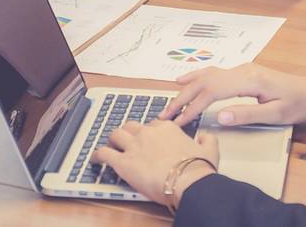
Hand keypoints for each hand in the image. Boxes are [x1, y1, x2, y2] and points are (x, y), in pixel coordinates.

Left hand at [90, 119, 219, 205]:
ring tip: (111, 147)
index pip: (152, 125)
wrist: (188, 180)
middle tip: (127, 142)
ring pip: (116, 134)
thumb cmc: (198, 167)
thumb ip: (207, 139)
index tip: (148, 139)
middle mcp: (148, 133)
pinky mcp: (123, 162)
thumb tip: (205, 136)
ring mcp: (134, 146)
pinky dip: (98, 155)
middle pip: (131, 126)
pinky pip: (104, 153)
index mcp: (167, 128)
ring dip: (113, 140)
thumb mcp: (210, 148)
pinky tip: (96, 159)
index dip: (149, 132)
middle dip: (128, 133)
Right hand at [160, 63, 305, 126]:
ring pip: (208, 75)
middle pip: (206, 81)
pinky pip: (214, 73)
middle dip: (183, 98)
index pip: (213, 91)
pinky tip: (185, 81)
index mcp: (250, 80)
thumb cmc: (297, 105)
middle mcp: (243, 70)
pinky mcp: (243, 72)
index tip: (179, 121)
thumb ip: (247, 114)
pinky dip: (197, 79)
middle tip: (165, 115)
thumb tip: (219, 116)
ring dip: (187, 88)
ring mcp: (242, 69)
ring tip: (169, 101)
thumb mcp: (276, 114)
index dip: (193, 106)